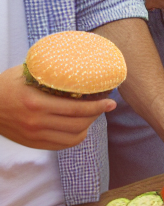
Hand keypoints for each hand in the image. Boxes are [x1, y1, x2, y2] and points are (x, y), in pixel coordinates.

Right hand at [0, 66, 114, 149]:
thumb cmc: (5, 85)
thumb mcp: (26, 73)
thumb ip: (49, 71)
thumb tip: (77, 60)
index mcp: (36, 103)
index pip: (77, 109)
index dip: (98, 107)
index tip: (111, 102)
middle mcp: (36, 122)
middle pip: (79, 124)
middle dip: (96, 115)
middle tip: (105, 106)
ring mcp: (34, 135)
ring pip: (73, 137)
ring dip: (88, 126)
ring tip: (92, 116)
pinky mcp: (32, 143)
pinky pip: (62, 145)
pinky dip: (75, 137)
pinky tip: (79, 127)